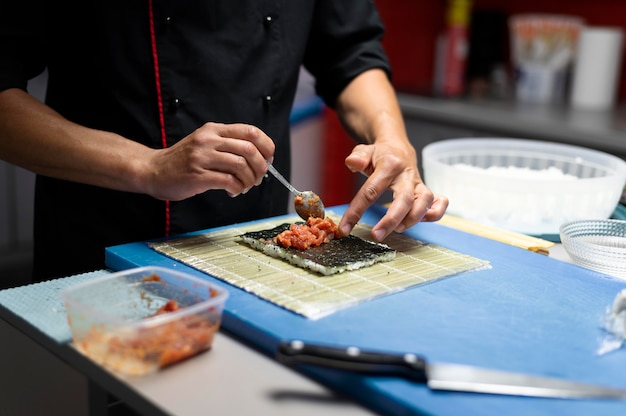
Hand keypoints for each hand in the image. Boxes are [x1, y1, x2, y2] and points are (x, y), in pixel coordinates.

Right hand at [144, 122, 274, 199]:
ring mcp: (202, 157)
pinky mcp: (197, 176)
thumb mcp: (205, 143)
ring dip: (250, 180)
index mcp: (214, 130)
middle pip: (249, 149)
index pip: (251, 132)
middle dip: (261, 167)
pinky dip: (237, 188)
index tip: (268, 159)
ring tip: (245, 186)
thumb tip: (261, 158)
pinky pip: (228, 181)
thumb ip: (228, 145)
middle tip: (259, 177)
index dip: (266, 146)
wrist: (153, 170)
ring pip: (241, 165)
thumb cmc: (184, 161)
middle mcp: (208, 140)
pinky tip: (234, 191)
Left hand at [338, 141, 447, 240]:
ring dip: (413, 219)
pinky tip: (423, 220)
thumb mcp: (365, 151)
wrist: (399, 149)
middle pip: (404, 199)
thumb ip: (358, 156)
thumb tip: (351, 162)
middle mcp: (407, 175)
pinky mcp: (426, 191)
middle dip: (391, 221)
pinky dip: (436, 213)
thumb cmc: (379, 155)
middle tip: (376, 235)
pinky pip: (439, 203)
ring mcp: (418, 184)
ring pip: (424, 202)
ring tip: (398, 230)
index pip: (371, 191)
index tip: (345, 229)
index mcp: (389, 165)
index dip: (356, 212)